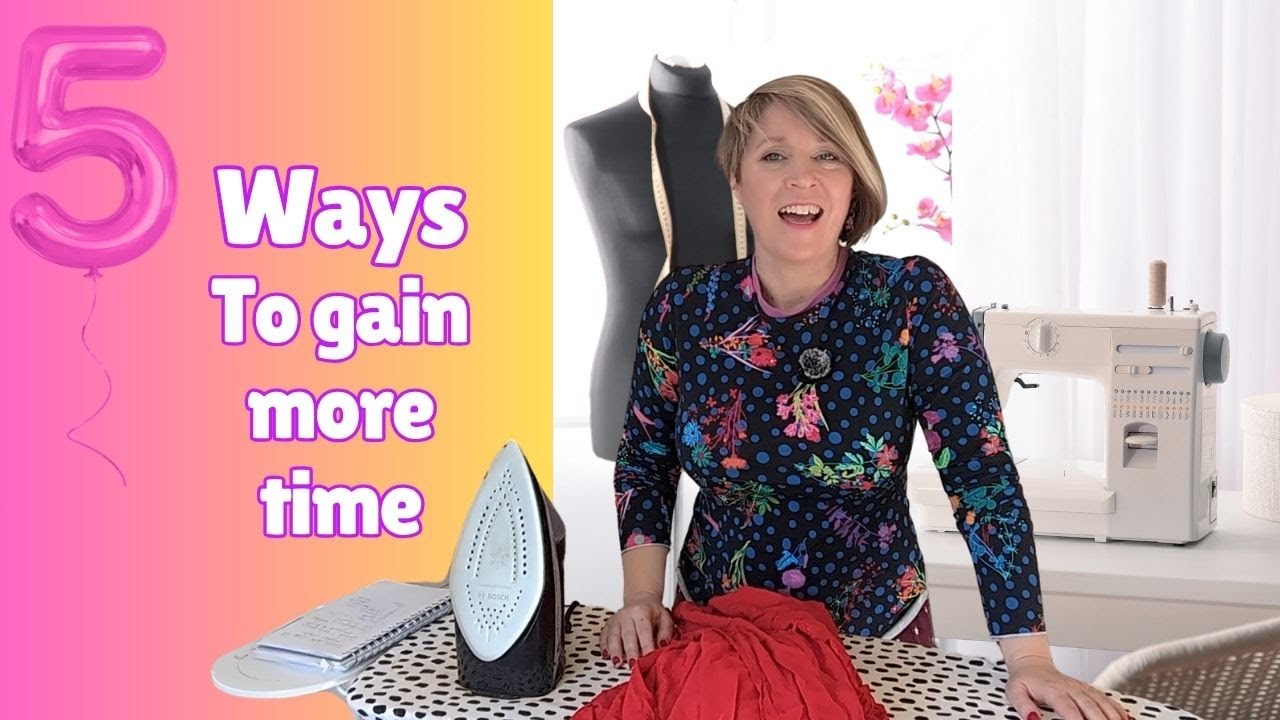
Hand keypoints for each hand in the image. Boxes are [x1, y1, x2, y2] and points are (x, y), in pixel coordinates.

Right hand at [599, 590, 674, 666]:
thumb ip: (666, 632)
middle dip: (630, 651)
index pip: (644, 631)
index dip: (646, 645)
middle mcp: (627, 614)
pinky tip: (606, 655)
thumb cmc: (653, 612)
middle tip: (633, 665)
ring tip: (618, 663)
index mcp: (642, 612)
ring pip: (613, 635)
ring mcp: (616, 619)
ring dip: (615, 650)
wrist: (640, 599)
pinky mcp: (608, 624)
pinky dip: (604, 646)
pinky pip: (604, 635)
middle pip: (627, 635)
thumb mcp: (665, 618)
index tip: (648, 657)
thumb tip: (663, 645)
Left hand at [1005, 656, 1132, 719]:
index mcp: (1053, 690)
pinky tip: (1125, 718)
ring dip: (1112, 717)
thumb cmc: (1025, 680)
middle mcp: (1071, 688)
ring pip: (1102, 703)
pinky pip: (1106, 699)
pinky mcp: (1088, 690)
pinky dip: (1117, 709)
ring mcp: (1081, 688)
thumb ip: (1023, 707)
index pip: (1069, 709)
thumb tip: (1032, 719)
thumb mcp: (1015, 692)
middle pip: (1091, 708)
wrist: (1032, 664)